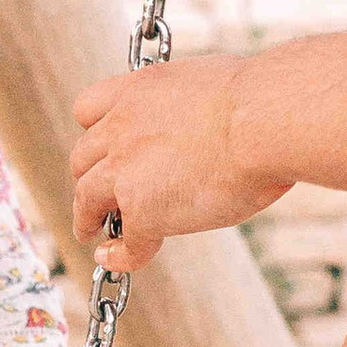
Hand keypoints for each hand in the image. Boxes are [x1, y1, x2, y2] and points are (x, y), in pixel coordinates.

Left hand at [71, 58, 288, 271]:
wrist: (263, 122)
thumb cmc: (262, 103)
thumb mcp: (215, 88)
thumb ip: (197, 108)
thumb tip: (219, 130)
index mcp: (139, 89)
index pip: (89, 110)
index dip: (92, 133)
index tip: (101, 149)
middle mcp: (121, 126)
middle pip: (83, 158)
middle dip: (87, 178)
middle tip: (96, 196)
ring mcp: (124, 169)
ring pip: (87, 198)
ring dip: (85, 217)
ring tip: (90, 232)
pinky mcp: (141, 209)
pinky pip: (125, 240)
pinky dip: (121, 254)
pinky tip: (120, 258)